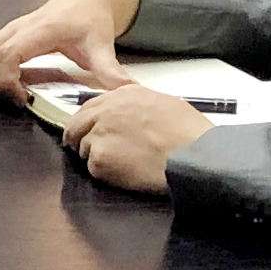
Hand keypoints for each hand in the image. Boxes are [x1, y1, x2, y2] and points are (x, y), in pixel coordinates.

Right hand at [0, 0, 141, 95]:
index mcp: (40, 32)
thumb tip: (126, 94)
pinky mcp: (0, 35)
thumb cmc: (90, 21)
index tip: (21, 99)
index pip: (7, 55)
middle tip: (10, 100)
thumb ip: (111, 72)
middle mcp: (16, 29)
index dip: (6, 81)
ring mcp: (5, 31)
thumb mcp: (102, 46)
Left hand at [58, 85, 215, 193]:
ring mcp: (99, 135)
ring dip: (99, 158)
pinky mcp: (100, 159)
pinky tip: (128, 173)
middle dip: (80, 140)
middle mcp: (105, 111)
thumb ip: (137, 107)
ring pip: (84, 149)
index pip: (89, 106)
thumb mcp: (163, 104)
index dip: (89, 122)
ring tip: (126, 164)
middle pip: (75, 127)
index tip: (90, 132)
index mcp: (122, 95)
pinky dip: (107, 175)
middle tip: (95, 153)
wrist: (195, 154)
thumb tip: (130, 116)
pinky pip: (94, 169)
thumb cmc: (189, 133)